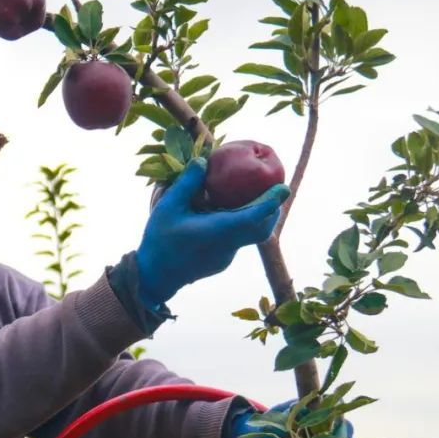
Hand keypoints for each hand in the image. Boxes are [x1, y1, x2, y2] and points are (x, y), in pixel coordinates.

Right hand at [134, 158, 289, 307]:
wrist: (154, 277)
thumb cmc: (159, 240)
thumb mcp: (167, 207)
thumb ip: (187, 183)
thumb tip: (204, 160)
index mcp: (217, 231)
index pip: (253, 217)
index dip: (271, 202)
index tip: (284, 188)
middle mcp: (227, 245)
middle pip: (261, 229)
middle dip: (272, 210)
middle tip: (275, 191)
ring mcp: (226, 256)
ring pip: (251, 236)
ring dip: (257, 218)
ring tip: (255, 199)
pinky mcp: (221, 261)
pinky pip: (237, 241)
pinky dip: (240, 227)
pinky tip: (226, 216)